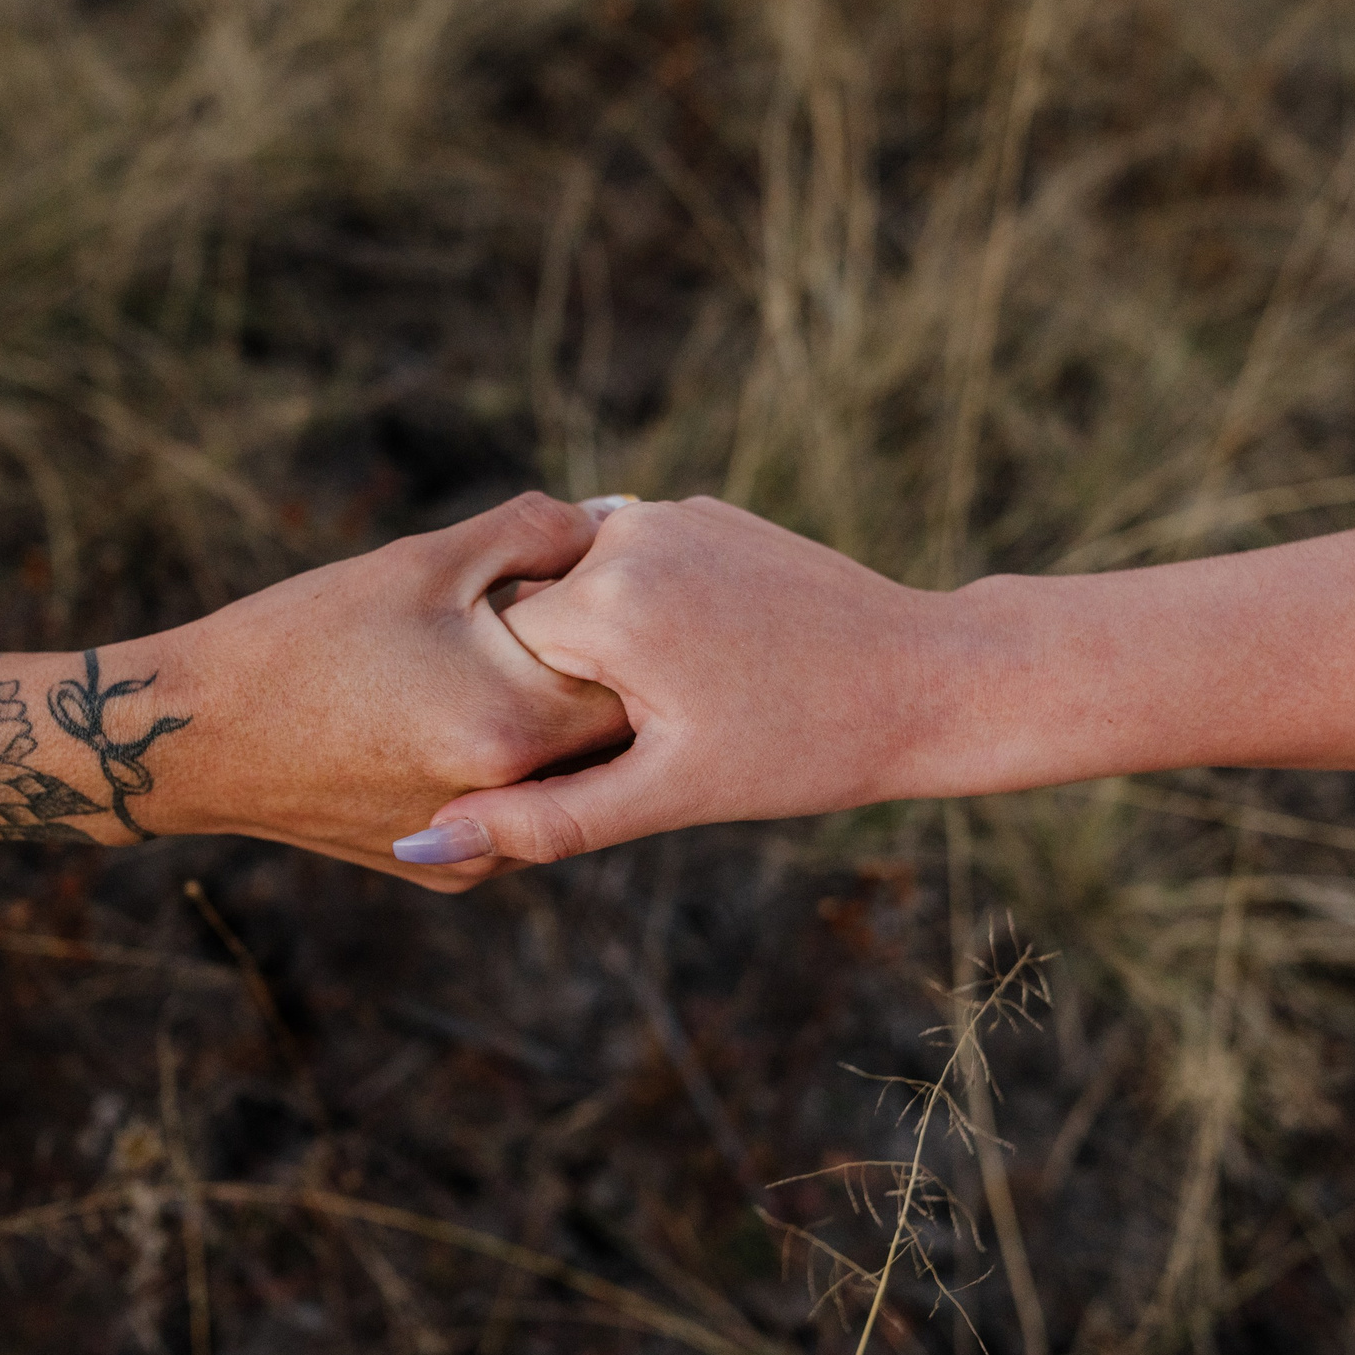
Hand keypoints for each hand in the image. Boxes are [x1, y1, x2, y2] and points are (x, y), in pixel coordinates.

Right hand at [138, 492, 631, 888]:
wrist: (198, 734)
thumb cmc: (306, 633)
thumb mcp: (425, 560)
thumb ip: (538, 530)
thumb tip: (615, 518)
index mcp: (515, 724)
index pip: (637, 674)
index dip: (635, 621)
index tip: (621, 585)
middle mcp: (509, 805)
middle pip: (615, 739)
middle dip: (614, 677)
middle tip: (595, 625)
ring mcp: (479, 851)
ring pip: (571, 783)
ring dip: (569, 728)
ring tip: (539, 670)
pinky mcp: (449, 871)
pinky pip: (522, 815)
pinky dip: (522, 769)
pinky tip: (487, 721)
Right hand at [394, 497, 967, 863]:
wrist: (933, 678)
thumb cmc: (805, 748)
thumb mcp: (667, 794)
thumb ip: (541, 818)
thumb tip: (421, 841)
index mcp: (607, 602)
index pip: (496, 660)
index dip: (527, 721)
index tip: (586, 759)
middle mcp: (628, 534)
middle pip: (537, 622)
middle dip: (566, 686)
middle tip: (652, 739)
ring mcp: (671, 513)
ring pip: (587, 593)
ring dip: (607, 649)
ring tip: (686, 706)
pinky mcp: (708, 513)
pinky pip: (639, 566)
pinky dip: (650, 615)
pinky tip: (711, 667)